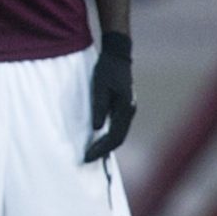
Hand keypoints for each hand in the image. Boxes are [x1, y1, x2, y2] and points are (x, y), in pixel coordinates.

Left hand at [85, 31, 134, 161]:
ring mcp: (128, 109)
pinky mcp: (123, 107)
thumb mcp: (99, 86)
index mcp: (125, 108)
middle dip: (103, 150)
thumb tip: (96, 128)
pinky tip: (98, 140)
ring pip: (119, 134)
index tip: (87, 157)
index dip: (101, 148)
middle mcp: (129, 111)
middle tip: (87, 160)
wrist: (118, 56)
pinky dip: (108, 136)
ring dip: (106, 145)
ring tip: (91, 153)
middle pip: (118, 138)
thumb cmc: (106, 70)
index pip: (114, 136)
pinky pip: (117, 127)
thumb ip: (98, 106)